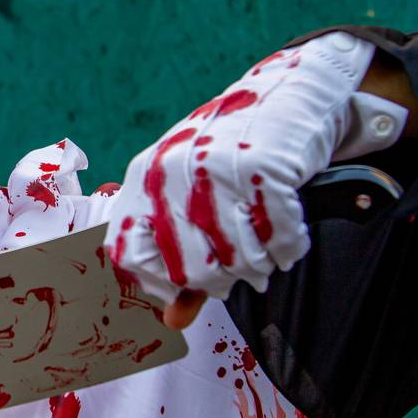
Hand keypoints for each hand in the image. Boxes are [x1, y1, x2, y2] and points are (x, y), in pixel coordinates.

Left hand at [103, 32, 377, 327]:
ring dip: (259, 266)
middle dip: (222, 281)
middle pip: (191, 269)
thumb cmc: (231, 157)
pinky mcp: (263, 167)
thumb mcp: (192, 198)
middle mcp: (172, 171)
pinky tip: (286, 239)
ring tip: (264, 250)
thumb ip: (181, 261)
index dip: (160, 284)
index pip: (129, 255)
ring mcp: (217, 168)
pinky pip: (279, 239)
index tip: (188, 284)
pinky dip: (288, 248)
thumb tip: (172, 322)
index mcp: (144, 177)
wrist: (284, 95)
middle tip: (238, 269)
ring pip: (238, 259)